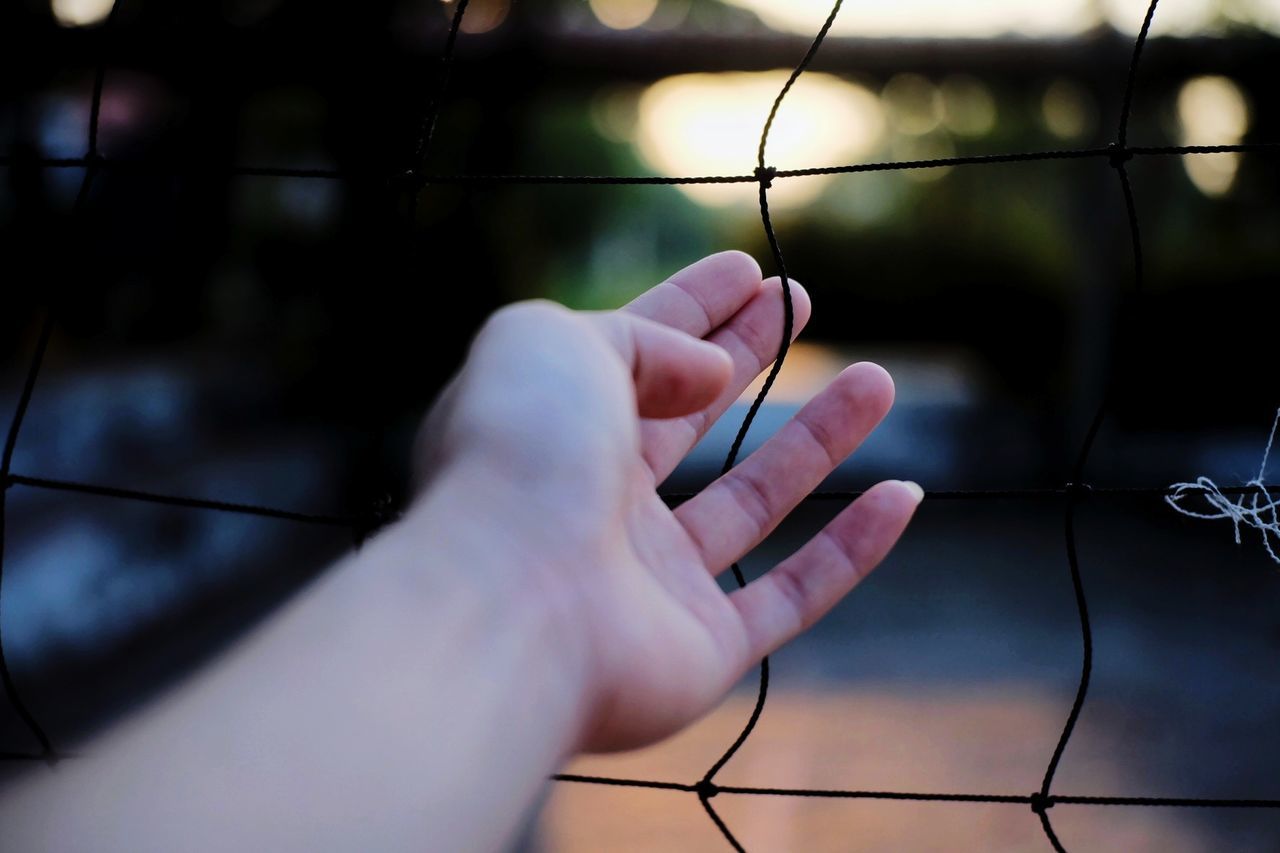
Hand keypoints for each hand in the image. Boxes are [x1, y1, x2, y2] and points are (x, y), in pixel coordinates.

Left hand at [412, 251, 921, 752]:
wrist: (510, 602)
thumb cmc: (519, 456)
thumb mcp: (555, 339)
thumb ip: (642, 337)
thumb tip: (708, 371)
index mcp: (553, 425)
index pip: (634, 352)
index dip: (692, 308)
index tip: (750, 273)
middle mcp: (596, 500)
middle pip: (689, 418)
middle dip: (748, 355)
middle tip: (804, 302)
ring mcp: (649, 579)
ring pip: (753, 499)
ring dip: (819, 438)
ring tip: (878, 379)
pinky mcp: (700, 648)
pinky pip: (793, 595)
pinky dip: (851, 550)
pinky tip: (903, 495)